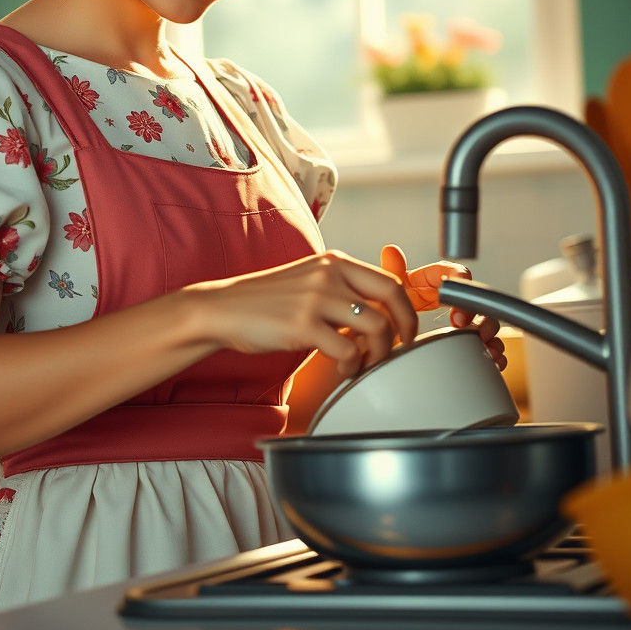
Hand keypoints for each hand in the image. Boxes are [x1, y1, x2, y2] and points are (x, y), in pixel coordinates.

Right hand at [193, 250, 418, 380]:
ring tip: (362, 363)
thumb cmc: (267, 302)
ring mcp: (317, 298)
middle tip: (397, 349)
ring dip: (377, 353)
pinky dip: (352, 365)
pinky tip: (341, 367)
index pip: (389, 281)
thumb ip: (341, 289)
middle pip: (392, 297)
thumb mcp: (309, 281)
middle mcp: (329, 274)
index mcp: (333, 262)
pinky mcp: (303, 325)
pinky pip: (348, 350)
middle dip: (405, 328)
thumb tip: (379, 312)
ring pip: (376, 327)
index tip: (404, 330)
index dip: (406, 309)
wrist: (224, 309)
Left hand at [380, 243, 506, 370]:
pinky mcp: (463, 344)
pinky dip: (494, 353)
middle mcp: (449, 300)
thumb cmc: (382, 314)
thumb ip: (392, 274)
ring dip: (492, 336)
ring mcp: (458, 323)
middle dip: (482, 315)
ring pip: (487, 323)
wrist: (378, 345)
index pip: (456, 274)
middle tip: (474, 332)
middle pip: (477, 301)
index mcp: (432, 282)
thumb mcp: (386, 295)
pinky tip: (492, 360)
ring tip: (489, 350)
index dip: (463, 284)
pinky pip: (488, 346)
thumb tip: (391, 251)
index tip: (458, 308)